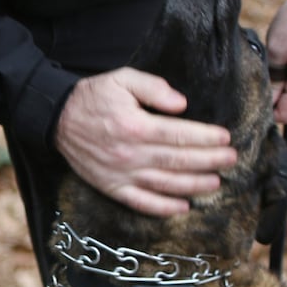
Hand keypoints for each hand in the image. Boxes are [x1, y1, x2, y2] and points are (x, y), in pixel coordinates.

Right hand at [53, 67, 236, 216]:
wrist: (56, 117)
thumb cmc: (93, 96)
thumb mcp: (123, 79)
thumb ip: (154, 88)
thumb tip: (182, 105)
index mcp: (135, 126)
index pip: (179, 135)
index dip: (206, 137)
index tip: (225, 138)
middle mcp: (130, 154)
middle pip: (178, 161)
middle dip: (209, 161)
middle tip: (231, 160)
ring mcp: (120, 174)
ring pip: (165, 184)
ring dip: (194, 185)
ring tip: (216, 182)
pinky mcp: (111, 187)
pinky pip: (141, 203)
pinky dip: (164, 208)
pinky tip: (183, 207)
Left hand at [265, 0, 286, 123]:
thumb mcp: (276, 52)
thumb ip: (270, 80)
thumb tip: (263, 100)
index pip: (284, 114)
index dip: (265, 111)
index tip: (250, 97)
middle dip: (272, 95)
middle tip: (255, 78)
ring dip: (279, 82)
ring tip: (270, 63)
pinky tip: (280, 58)